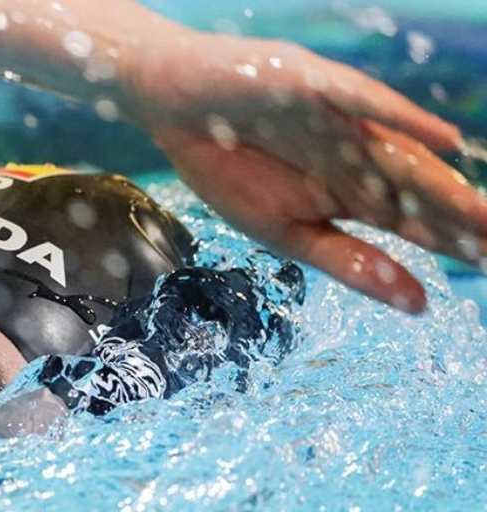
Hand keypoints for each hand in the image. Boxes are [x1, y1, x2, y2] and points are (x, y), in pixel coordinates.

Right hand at [127, 31, 486, 311]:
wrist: (173, 109)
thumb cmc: (223, 167)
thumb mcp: (286, 232)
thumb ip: (349, 263)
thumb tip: (418, 306)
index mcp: (349, 193)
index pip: (415, 223)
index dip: (453, 247)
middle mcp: (357, 157)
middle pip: (420, 191)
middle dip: (461, 219)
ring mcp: (341, 122)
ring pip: (401, 154)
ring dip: (444, 182)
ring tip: (484, 213)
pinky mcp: (314, 88)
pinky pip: (362, 105)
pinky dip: (400, 121)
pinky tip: (441, 140)